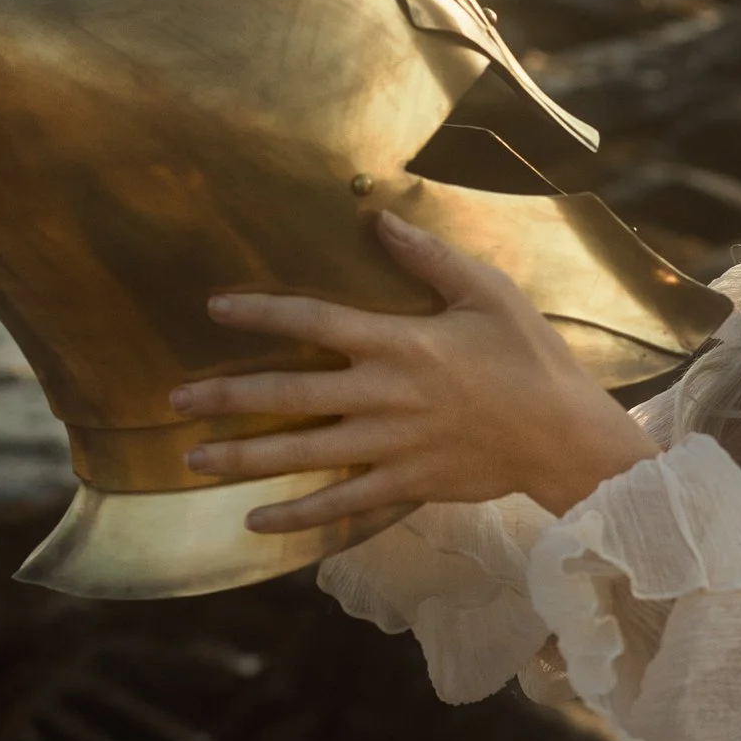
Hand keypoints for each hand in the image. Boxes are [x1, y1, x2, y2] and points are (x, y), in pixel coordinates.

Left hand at [169, 208, 652, 536]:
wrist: (566, 437)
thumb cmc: (531, 357)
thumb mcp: (488, 293)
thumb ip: (429, 258)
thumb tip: (378, 219)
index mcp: (401, 342)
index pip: (314, 321)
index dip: (261, 313)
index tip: (215, 309)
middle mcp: (385, 395)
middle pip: (289, 395)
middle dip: (227, 398)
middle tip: (175, 400)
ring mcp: (392, 445)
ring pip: (303, 453)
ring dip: (244, 458)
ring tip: (193, 460)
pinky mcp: (406, 483)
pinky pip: (340, 502)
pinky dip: (296, 516)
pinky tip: (254, 521)